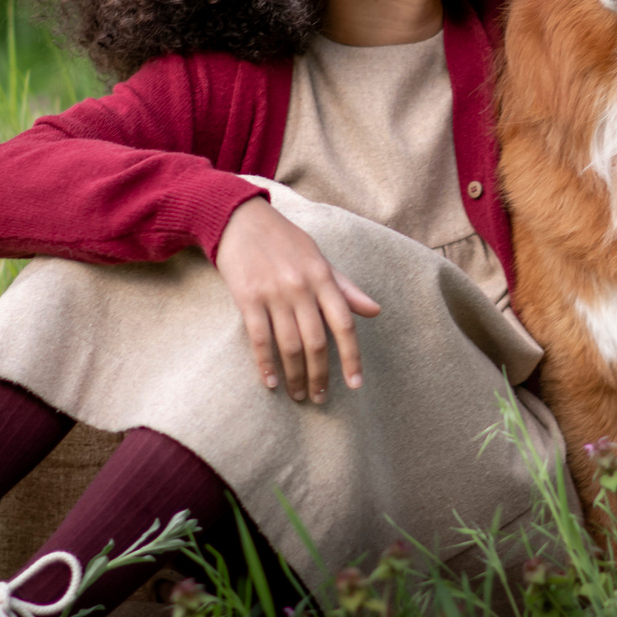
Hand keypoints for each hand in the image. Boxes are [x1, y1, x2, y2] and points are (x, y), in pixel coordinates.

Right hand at [213, 198, 380, 401]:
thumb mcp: (319, 258)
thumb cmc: (285, 240)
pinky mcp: (247, 298)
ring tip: (297, 395)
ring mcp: (274, 293)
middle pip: (317, 342)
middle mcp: (301, 287)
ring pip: (289, 345)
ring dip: (295, 375)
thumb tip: (375, 310)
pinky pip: (259, 338)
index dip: (352, 357)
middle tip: (319, 398)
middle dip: (320, 375)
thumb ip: (345, 288)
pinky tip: (271, 383)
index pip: (344, 325)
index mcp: (323, 278)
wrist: (240, 219)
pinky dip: (266, 364)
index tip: (355, 384)